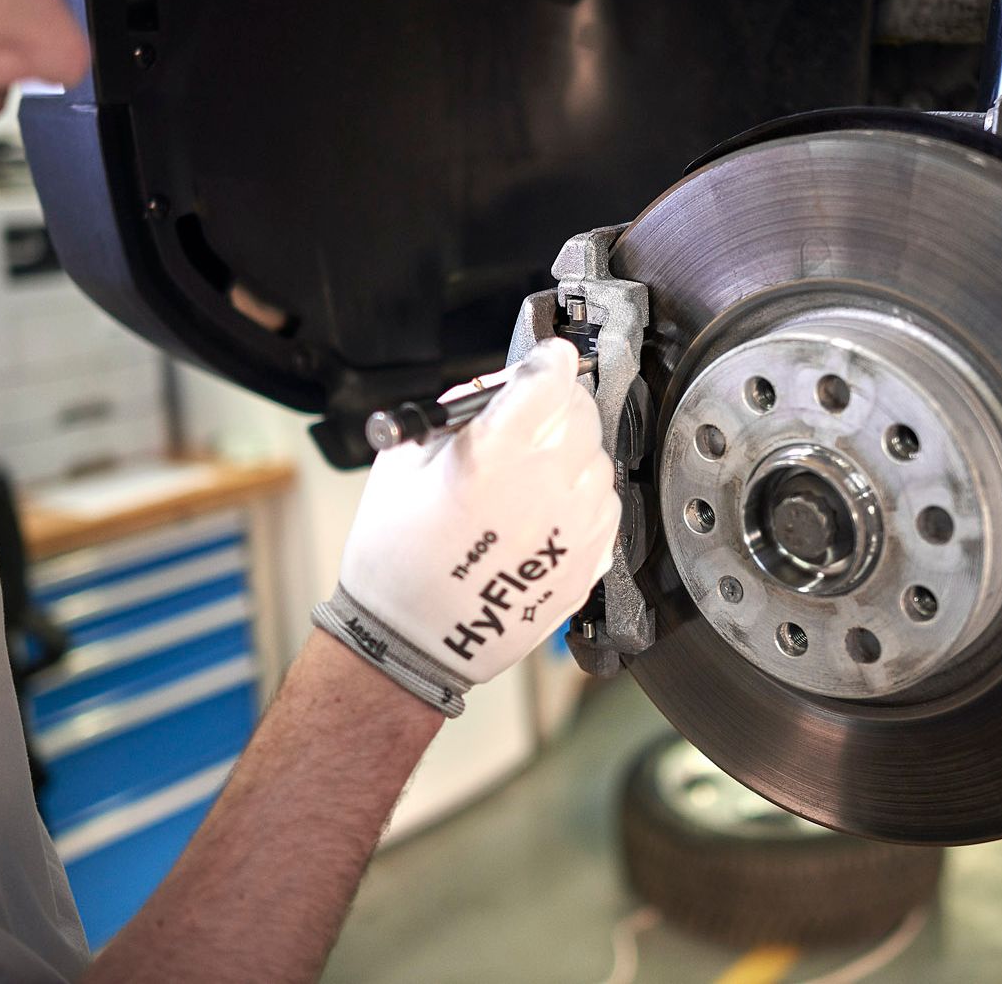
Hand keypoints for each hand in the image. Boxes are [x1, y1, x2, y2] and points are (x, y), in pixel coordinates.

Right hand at [313, 339, 619, 714]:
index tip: (544, 360)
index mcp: (492, 455)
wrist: (411, 641)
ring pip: (599, 460)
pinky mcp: (587, 563)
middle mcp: (543, 488)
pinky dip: (582, 497)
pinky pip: (606, 507)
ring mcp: (572, 529)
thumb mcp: (402, 463)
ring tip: (527, 476)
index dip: (546, 360)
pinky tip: (542, 512)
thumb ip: (455, 415)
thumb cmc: (395, 556)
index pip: (551, 376)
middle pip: (582, 412)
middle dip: (558, 402)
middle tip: (528, 417)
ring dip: (571, 452)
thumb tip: (496, 390)